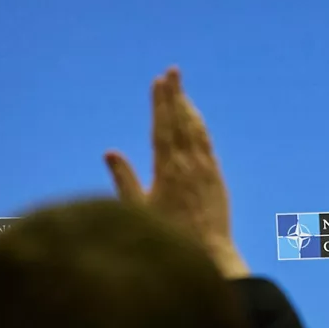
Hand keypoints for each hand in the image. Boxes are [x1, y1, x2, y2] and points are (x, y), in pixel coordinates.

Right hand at [104, 67, 247, 278]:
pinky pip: (207, 146)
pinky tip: (196, 124)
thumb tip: (111, 152)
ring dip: (188, 110)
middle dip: (175, 96)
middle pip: (181, 122)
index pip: (163, 127)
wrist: (209, 255)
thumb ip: (125, 179)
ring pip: (197, 132)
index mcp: (168, 169)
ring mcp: (206, 170)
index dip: (161, 102)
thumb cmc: (168, 237)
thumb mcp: (139, 209)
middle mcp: (190, 164)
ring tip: (182, 93)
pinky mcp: (217, 179)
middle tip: (173, 72)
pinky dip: (200, 131)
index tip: (159, 81)